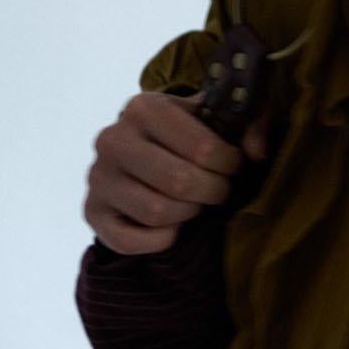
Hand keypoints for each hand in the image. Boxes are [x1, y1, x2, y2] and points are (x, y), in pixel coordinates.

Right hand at [84, 93, 272, 254]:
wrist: (138, 155)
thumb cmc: (185, 135)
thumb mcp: (217, 116)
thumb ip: (250, 120)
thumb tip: (256, 152)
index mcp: (143, 107)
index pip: (201, 147)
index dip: (229, 164)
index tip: (233, 166)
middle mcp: (112, 139)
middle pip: (179, 182)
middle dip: (212, 191)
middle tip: (219, 190)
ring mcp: (98, 178)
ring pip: (157, 212)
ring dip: (188, 214)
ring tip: (194, 203)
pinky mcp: (92, 213)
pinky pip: (131, 241)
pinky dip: (161, 240)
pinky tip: (172, 225)